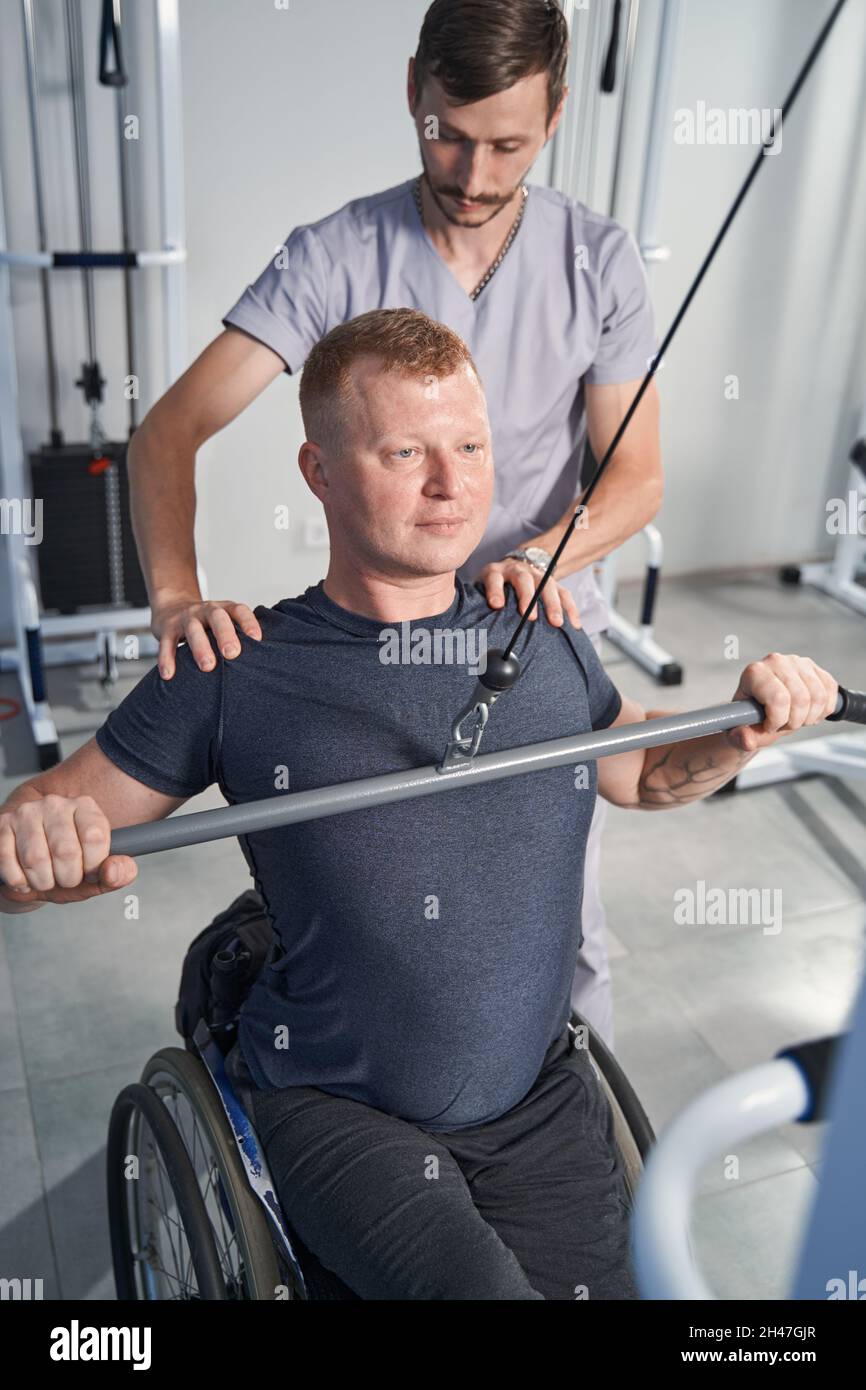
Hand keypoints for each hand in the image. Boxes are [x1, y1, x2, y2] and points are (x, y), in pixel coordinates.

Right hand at [0, 795, 137, 910]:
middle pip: (66, 851)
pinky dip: (18, 880)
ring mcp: (27, 813)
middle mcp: (56, 804)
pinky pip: (8, 860)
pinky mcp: (2, 825)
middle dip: (66, 878)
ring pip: (36, 859)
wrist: (28, 866)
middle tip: (63, 878)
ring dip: (41, 881)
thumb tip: (116, 871)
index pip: (95, 838)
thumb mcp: (95, 875)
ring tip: (44, 878)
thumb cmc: (64, 867)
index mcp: (85, 808)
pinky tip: (24, 878)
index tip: (88, 871)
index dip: (92, 866)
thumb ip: (116, 874)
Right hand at [151, 593, 262, 678]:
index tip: (257, 639)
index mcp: (223, 609)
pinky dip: (167, 658)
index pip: (239, 610)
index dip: (248, 622)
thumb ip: (236, 636)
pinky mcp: (166, 628)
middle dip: (225, 634)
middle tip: (232, 653)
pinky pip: (166, 643)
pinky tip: (169, 675)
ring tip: (207, 667)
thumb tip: (260, 664)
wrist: (171, 607)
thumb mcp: (222, 623)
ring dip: (200, 648)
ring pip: (193, 629)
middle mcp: (205, 610)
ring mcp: (185, 618)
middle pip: (217, 617)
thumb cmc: (205, 623)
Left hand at [473, 558, 580, 627]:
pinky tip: (574, 624)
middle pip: (524, 580)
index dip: (495, 591)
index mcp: (496, 572)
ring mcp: (537, 574)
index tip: (496, 605)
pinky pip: (565, 593)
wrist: (512, 567)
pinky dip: (571, 609)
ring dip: (553, 604)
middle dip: (528, 598)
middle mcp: (517, 570)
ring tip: (556, 623)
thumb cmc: (493, 589)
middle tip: (530, 617)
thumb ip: (474, 606)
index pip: (494, 578)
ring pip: (547, 585)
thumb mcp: (479, 591)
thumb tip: (465, 637)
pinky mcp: (553, 582)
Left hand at [729, 653, 837, 752]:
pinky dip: (823, 711)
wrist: (762, 709)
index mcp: (755, 672)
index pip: (778, 699)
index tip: (769, 726)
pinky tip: (808, 713)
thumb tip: (747, 740)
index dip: (777, 721)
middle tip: (784, 724)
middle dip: (794, 722)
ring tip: (795, 719)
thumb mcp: (741, 731)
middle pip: (801, 700)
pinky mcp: (816, 669)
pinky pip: (830, 694)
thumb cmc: (750, 718)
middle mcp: (777, 661)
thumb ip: (741, 737)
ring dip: (809, 717)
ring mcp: (798, 662)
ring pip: (818, 698)